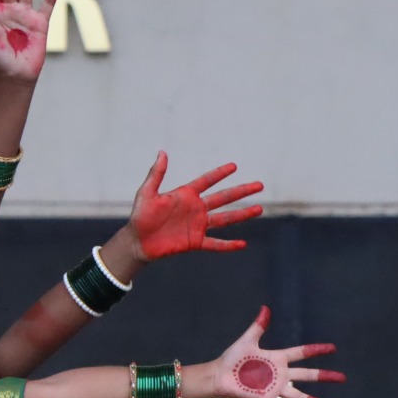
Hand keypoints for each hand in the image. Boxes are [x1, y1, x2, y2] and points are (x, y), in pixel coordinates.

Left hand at [126, 152, 263, 261]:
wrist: (138, 241)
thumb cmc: (141, 216)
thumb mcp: (147, 193)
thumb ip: (156, 174)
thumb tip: (162, 152)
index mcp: (186, 195)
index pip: (207, 181)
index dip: (219, 173)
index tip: (234, 166)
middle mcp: (196, 209)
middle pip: (224, 198)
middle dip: (241, 191)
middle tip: (259, 185)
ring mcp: (197, 225)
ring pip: (225, 219)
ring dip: (242, 214)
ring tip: (260, 209)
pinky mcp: (195, 242)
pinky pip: (215, 243)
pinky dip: (228, 245)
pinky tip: (242, 244)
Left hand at [212, 306, 343, 397]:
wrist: (219, 375)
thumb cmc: (232, 358)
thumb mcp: (247, 340)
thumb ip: (258, 326)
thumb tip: (266, 307)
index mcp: (278, 358)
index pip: (301, 353)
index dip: (316, 350)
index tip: (333, 348)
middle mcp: (280, 374)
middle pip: (307, 375)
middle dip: (325, 376)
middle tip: (343, 378)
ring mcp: (274, 388)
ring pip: (299, 396)